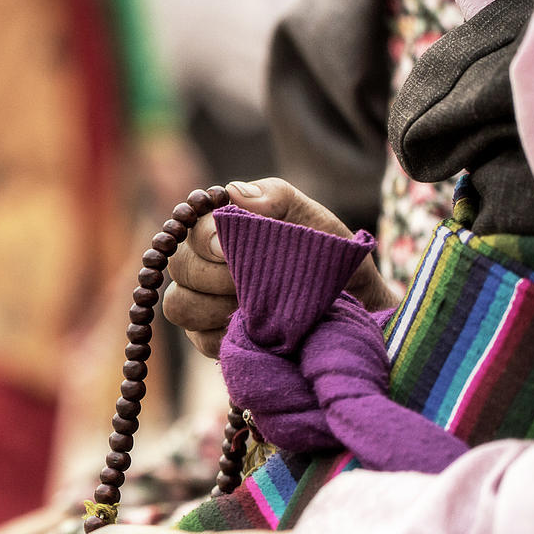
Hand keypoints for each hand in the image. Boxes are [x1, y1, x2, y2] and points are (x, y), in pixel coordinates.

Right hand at [163, 177, 396, 356]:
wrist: (355, 303)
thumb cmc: (327, 255)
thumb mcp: (312, 219)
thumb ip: (276, 198)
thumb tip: (234, 193)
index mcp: (221, 226)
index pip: (190, 227)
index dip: (204, 239)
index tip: (227, 249)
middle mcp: (202, 262)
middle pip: (179, 267)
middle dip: (215, 277)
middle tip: (252, 284)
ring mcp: (202, 302)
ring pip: (179, 305)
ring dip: (215, 307)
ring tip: (256, 307)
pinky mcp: (208, 338)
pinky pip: (201, 340)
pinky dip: (226, 336)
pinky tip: (255, 330)